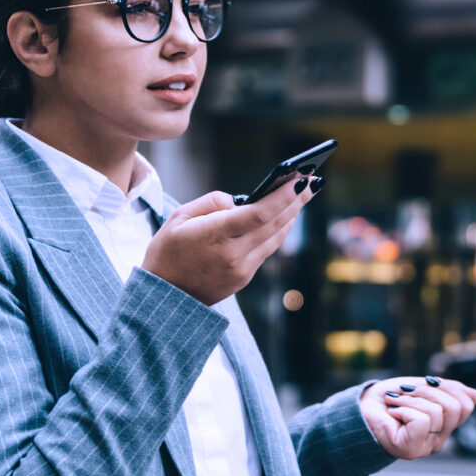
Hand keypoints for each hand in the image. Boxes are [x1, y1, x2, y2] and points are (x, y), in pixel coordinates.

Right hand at [141, 178, 318, 305]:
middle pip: (274, 224)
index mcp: (215, 236)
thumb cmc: (166, 252)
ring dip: (292, 215)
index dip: (283, 196)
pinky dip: (278, 231)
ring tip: (304, 195)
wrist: (164, 297)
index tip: (301, 179)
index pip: (259, 213)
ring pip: (275, 238)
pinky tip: (285, 218)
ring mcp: (241, 269)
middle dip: (296, 201)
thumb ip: (211, 203)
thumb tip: (240, 200)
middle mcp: (233, 254)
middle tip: (312, 180)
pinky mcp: (244, 279)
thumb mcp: (178, 218)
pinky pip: (267, 250)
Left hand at [360, 376, 475, 460]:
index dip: (449, 387)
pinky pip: (422, 420)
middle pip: (457, 407)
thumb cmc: (386, 399)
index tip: (424, 383)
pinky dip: (404, 409)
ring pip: (437, 412)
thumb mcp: (420, 388)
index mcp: (443, 425)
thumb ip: (446, 391)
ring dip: (410, 399)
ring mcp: (426, 447)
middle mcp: (438, 440)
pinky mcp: (411, 450)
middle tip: (405, 394)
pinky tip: (392, 414)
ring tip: (395, 404)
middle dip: (428, 391)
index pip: (466, 404)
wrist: (357, 408)